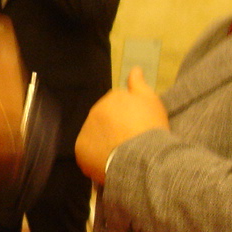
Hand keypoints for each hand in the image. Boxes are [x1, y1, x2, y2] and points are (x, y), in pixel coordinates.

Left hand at [75, 67, 168, 183]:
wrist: (141, 156)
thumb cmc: (150, 127)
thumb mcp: (150, 100)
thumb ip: (139, 84)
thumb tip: (134, 69)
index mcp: (112, 98)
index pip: (116, 107)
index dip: (128, 119)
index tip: (137, 128)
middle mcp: (95, 110)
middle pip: (104, 121)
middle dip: (114, 129)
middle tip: (130, 143)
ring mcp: (86, 130)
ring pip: (95, 136)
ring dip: (104, 143)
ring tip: (121, 155)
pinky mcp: (80, 150)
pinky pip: (87, 153)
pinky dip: (96, 157)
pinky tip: (110, 163)